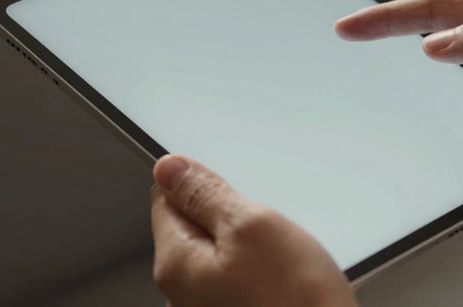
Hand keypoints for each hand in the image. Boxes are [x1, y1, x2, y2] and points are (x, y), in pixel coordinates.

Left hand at [150, 155, 358, 306]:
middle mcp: (181, 295)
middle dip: (229, 217)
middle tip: (266, 229)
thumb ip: (206, 193)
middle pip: (194, 226)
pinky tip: (284, 279)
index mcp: (176, 265)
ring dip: (248, 245)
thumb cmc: (296, 302)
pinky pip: (238, 276)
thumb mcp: (252, 225)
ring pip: (221, 251)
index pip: (166, 198)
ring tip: (281, 259)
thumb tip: (170, 168)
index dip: (202, 185)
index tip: (230, 190)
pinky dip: (259, 269)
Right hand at [335, 0, 462, 197]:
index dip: (389, 16)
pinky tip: (419, 115)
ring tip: (369, 72)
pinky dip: (435, 110)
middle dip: (387, 31)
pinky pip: (462, 109)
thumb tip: (436, 43)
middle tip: (348, 36)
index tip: (352, 25)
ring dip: (408, 72)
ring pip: (444, 72)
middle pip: (433, 31)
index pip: (438, 7)